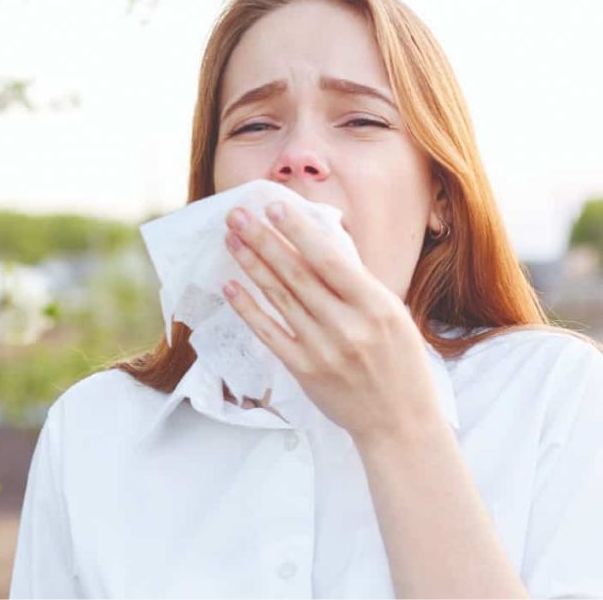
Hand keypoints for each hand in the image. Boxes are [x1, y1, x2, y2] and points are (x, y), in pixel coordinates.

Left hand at [221, 200, 443, 446]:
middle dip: (264, 240)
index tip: (274, 207)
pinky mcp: (304, 370)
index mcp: (377, 306)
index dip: (299, 232)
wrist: (400, 423)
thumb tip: (318, 243)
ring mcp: (323, 350)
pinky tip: (231, 287)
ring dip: (251, 266)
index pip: (330, 260)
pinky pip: (269, 333)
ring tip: (231, 239)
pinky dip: (249, 308)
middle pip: (297, 274)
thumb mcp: (392, 315)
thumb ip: (357, 284)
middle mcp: (348, 326)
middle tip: (237, 214)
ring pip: (279, 298)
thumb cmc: (400, 363)